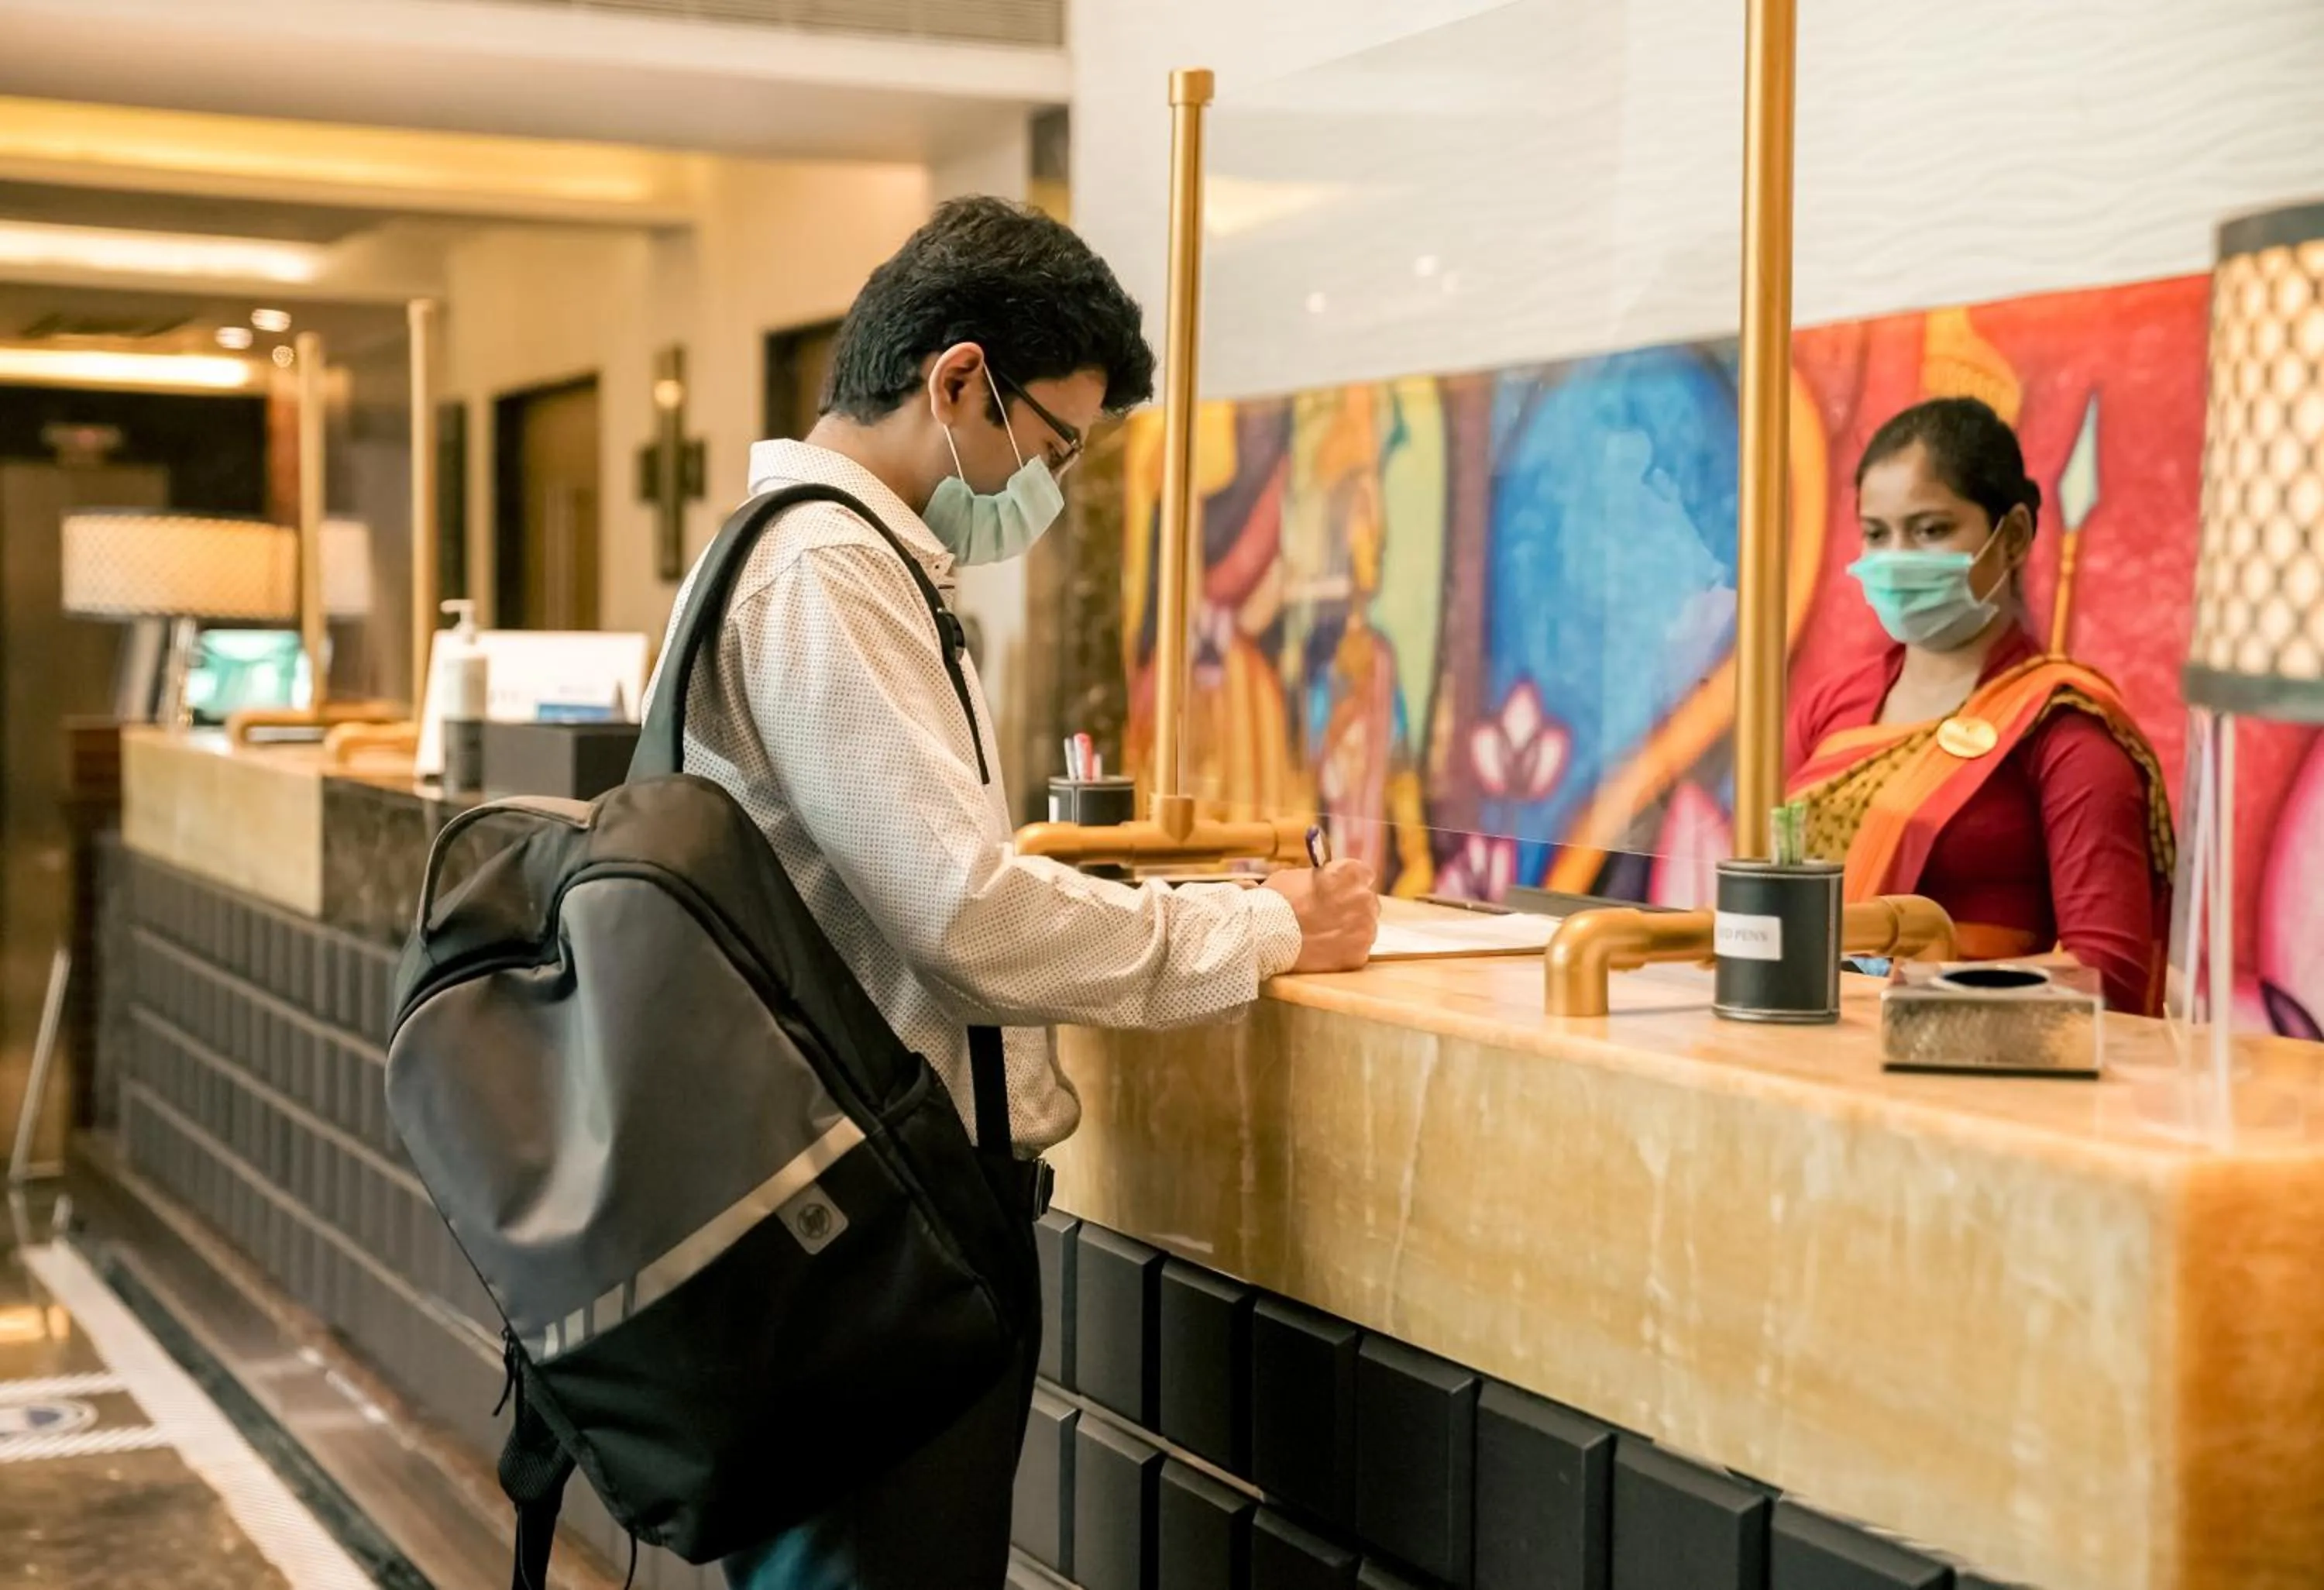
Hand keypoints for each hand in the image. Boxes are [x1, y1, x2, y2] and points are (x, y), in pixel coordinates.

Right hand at [1264, 859, 1379, 972]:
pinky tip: (1324, 950)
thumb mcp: (1296, 876)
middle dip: (1351, 908)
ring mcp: (1364, 928)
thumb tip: (1323, 883)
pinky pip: (1357, 951)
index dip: (1348, 884)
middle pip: (1366, 902)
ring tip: (1324, 935)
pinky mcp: (1359, 954)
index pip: (1363, 875)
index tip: (1339, 892)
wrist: (1265, 935)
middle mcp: (1364, 897)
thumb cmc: (1275, 902)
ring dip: (1350, 930)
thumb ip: (1319, 878)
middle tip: (1328, 916)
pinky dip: (1344, 952)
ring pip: (1364, 928)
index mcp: (1350, 872)